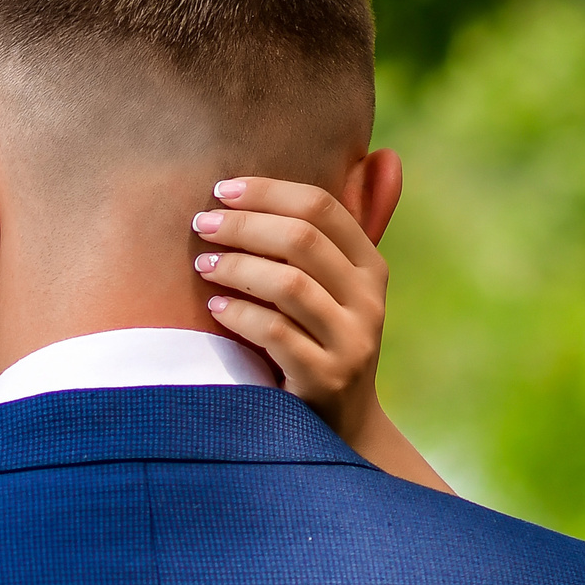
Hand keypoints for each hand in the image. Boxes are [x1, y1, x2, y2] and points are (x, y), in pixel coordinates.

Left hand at [191, 176, 388, 444]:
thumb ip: (342, 233)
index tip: (221, 190)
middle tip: (201, 224)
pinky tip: (215, 309)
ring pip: (289, 284)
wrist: (341, 430)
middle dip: (244, 225)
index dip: (268, 192)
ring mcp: (351, 341)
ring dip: (237, 267)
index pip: (322, 207)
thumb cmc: (322, 344)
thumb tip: (384, 154)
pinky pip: (276, 333)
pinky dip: (240, 315)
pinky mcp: (325, 378)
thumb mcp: (340, 290)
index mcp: (370, 267)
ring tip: (202, 264)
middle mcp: (369, 300)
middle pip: (301, 240)